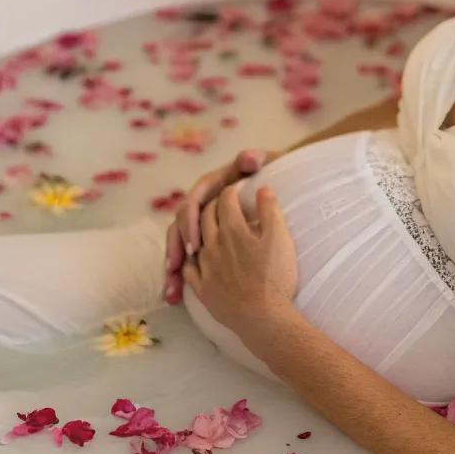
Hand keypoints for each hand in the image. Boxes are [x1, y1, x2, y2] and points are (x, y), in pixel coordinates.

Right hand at [165, 147, 280, 278]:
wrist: (282, 183)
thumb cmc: (270, 174)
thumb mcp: (266, 164)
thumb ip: (256, 159)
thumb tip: (248, 157)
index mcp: (213, 186)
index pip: (194, 202)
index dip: (191, 222)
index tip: (196, 243)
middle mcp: (203, 204)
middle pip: (180, 225)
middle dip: (175, 248)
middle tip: (175, 269)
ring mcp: (203, 223)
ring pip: (180, 243)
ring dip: (173, 266)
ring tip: (171, 291)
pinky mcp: (206, 240)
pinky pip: (188, 257)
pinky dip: (179, 276)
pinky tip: (176, 296)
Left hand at [181, 184, 298, 343]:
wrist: (264, 319)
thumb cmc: (275, 277)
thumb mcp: (280, 238)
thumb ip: (270, 210)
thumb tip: (262, 188)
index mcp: (232, 230)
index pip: (226, 200)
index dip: (233, 190)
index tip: (239, 187)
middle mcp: (213, 245)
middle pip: (206, 216)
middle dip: (214, 205)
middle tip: (224, 204)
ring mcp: (205, 268)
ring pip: (195, 240)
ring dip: (199, 229)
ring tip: (209, 228)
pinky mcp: (203, 289)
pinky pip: (189, 269)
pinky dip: (190, 260)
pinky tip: (195, 259)